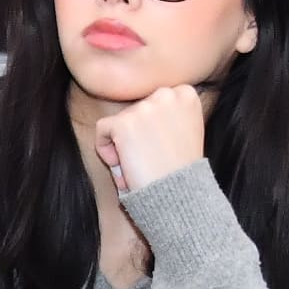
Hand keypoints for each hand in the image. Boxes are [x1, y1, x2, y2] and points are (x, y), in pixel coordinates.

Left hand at [90, 80, 208, 193]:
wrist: (178, 194)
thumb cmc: (180, 170)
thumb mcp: (185, 131)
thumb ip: (168, 115)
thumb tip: (139, 118)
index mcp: (186, 95)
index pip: (155, 101)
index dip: (152, 126)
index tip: (160, 147)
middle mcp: (167, 94)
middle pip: (136, 109)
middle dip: (136, 134)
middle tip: (148, 158)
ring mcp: (145, 107)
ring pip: (119, 120)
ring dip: (123, 144)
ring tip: (139, 165)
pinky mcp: (124, 122)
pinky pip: (102, 129)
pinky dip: (105, 149)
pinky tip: (124, 166)